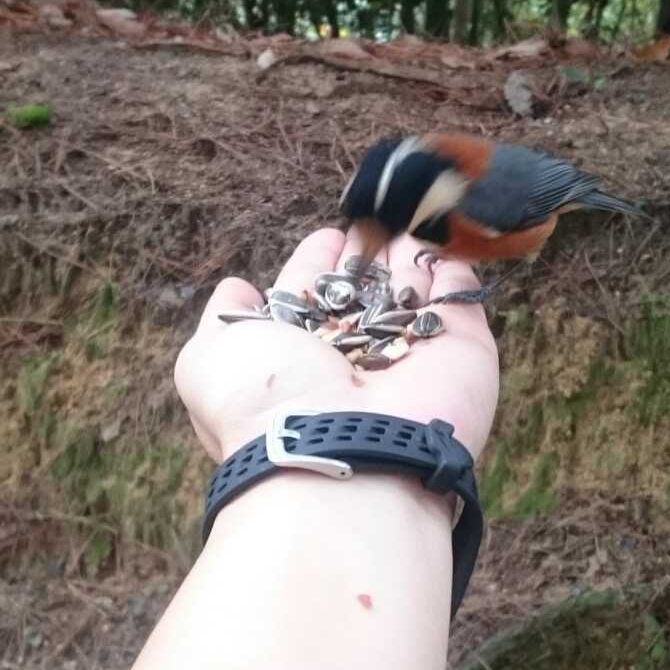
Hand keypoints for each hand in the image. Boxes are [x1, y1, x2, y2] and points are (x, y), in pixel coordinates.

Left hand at [175, 226, 499, 464]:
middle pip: (364, 296)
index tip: (327, 237)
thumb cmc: (265, 406)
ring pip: (412, 294)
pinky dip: (454, 271)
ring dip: (409, 256)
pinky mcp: (462, 353)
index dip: (316, 265)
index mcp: (300, 358)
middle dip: (366, 259)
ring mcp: (411, 357)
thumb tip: (235, 289)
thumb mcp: (208, 360)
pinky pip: (459, 301)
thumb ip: (220, 321)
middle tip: (371, 221)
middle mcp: (355, 360)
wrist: (338, 454)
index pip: (311, 301)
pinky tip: (444, 242)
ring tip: (410, 216)